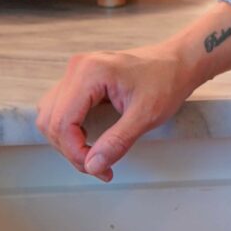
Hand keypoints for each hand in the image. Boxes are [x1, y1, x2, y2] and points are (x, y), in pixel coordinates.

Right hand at [35, 45, 193, 180]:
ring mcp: (77, 71)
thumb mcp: (146, 115)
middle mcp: (77, 68)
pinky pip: (59, 108)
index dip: (74, 152)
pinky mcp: (80, 79)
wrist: (179, 61)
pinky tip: (88, 139)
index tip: (97, 168)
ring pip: (51, 116)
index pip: (62, 122)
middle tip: (98, 166)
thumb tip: (92, 166)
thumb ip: (117, 141)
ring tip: (93, 155)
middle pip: (52, 121)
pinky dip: (68, 129)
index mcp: (90, 72)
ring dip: (66, 141)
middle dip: (71, 150)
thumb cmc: (167, 80)